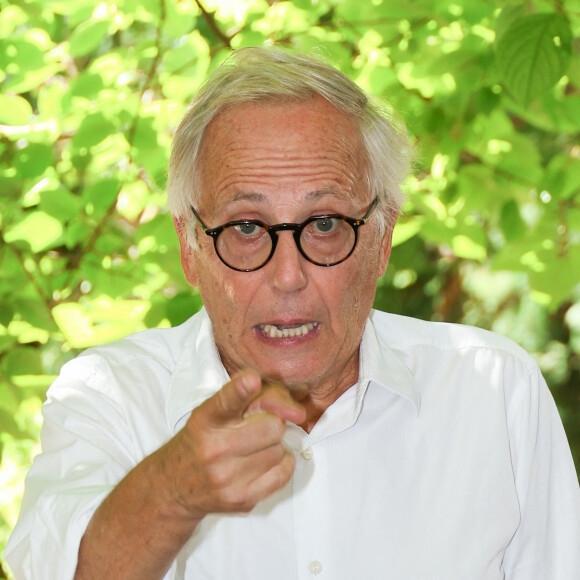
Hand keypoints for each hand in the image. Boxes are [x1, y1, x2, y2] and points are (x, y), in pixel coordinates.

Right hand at [164, 370, 305, 521]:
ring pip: (280, 450)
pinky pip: (284, 472)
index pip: (225, 402)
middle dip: (270, 424)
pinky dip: (280, 464)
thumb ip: (257, 398)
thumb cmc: (204, 440)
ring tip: (252, 448)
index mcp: (206, 420)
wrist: (175, 486)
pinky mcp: (243, 500)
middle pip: (272, 427)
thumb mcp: (218, 411)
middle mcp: (213, 449)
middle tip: (255, 428)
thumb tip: (297, 412)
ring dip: (273, 446)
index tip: (251, 380)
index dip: (240, 389)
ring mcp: (227, 478)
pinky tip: (260, 462)